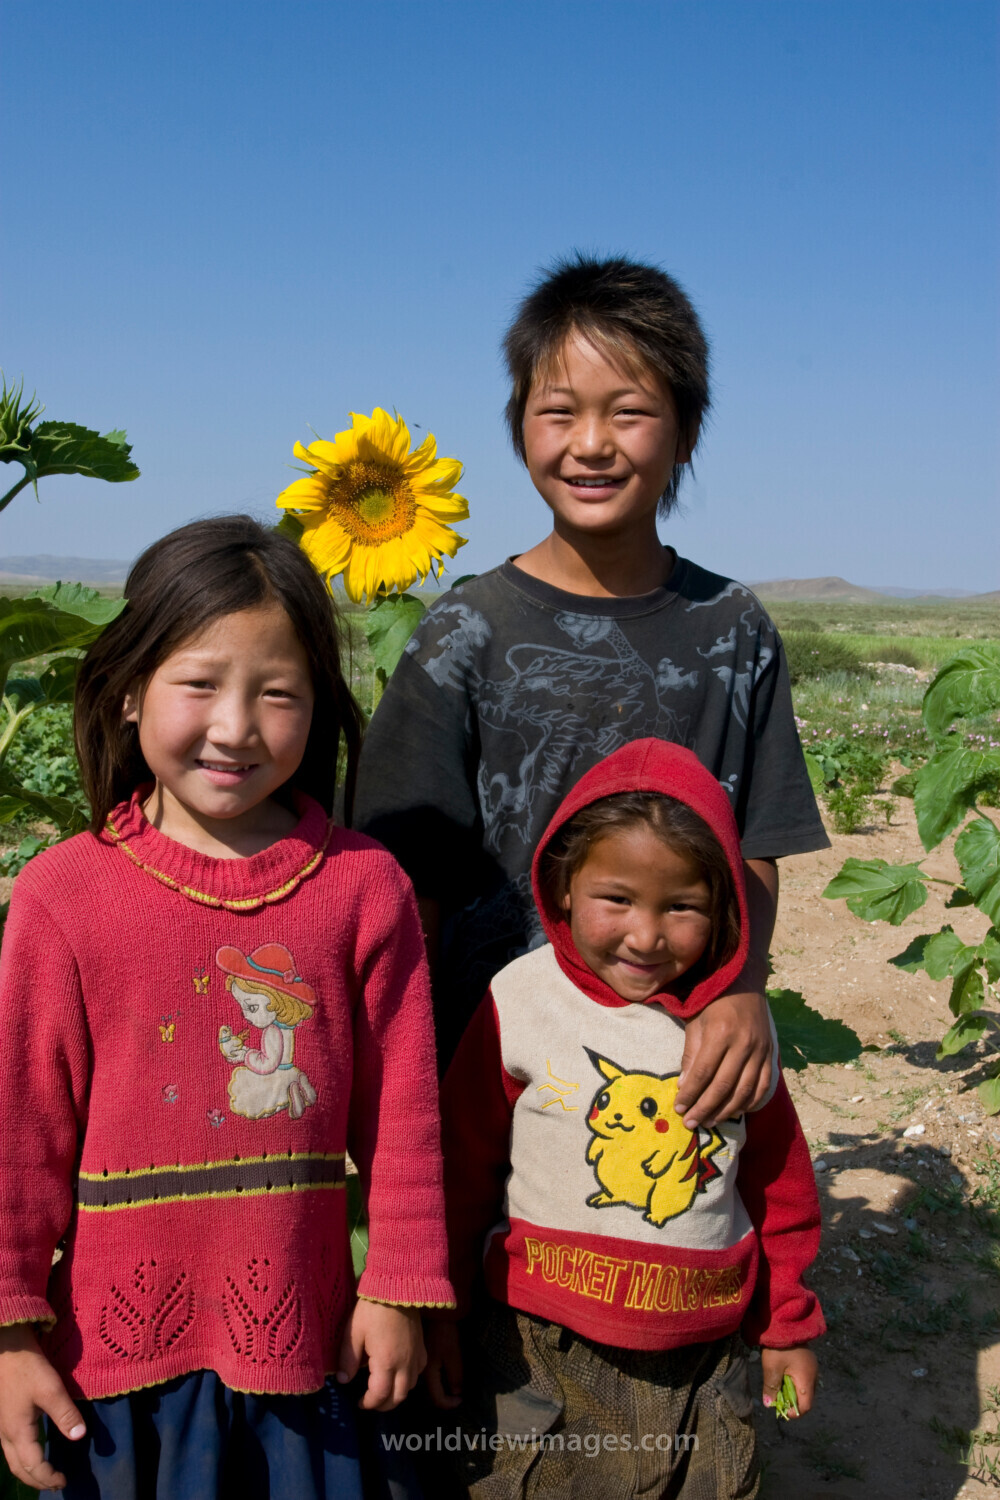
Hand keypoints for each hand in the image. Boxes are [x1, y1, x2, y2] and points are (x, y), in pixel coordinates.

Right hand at [0, 1324, 85, 1490]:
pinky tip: (34, 1450)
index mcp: (18, 1432)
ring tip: (46, 1473)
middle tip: (56, 1484)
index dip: (48, 1477)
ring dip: (29, 1471)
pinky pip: (11, 1448)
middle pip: (19, 1469)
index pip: (34, 1466)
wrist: (7, 1347)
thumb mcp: (51, 1389)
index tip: (65, 1481)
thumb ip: (65, 1414)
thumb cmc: (28, 1367)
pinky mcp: (3, 1417)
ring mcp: (2, 1426)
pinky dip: (23, 1458)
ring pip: (13, 1460)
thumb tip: (79, 1436)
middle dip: (37, 1481)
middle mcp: (6, 1434)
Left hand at [336, 1301, 425, 1410]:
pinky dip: (408, 1380)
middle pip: (398, 1398)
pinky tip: (399, 1373)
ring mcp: (416, 1356)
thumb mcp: (354, 1333)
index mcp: (387, 1363)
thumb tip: (343, 1380)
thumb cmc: (372, 1309)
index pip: (379, 1396)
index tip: (358, 1403)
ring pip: (410, 1387)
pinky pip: (418, 1372)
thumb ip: (348, 1360)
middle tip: (371, 1402)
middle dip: (383, 1405)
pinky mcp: (423, 1346)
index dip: (368, 1403)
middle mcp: (405, 1365)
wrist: (398, 1286)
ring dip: (397, 1394)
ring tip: (384, 1390)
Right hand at [424, 1319, 462, 1409]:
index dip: (449, 1404)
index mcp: (428, 1373)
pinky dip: (438, 1379)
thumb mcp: (453, 1355)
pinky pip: (429, 1374)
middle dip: (445, 1397)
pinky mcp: (421, 1357)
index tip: (461, 1400)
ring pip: (429, 1384)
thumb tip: (456, 1393)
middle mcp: (420, 1372)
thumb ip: (455, 1376)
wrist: (434, 1312)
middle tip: (457, 1396)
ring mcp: (419, 1364)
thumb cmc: (445, 1333)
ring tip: (453, 1386)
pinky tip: (445, 1374)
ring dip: (442, 1388)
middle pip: (431, 1393)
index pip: (437, 1398)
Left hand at [675, 987, 772, 1127]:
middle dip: (705, 1108)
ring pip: (744, 1090)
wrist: (744, 982)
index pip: (704, 1073)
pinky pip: (763, 1085)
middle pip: (724, 1086)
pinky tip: (736, 1111)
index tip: (679, 1109)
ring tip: (710, 1121)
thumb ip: (691, 1055)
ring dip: (726, 1110)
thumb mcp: (695, 1022)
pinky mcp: (771, 1054)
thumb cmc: (712, 1001)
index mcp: (721, 1033)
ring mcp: (760, 1050)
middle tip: (691, 1123)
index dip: (691, 1094)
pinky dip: (750, 1102)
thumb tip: (684, 1087)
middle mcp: (744, 1044)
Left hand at [761, 1345, 817, 1417]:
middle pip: (806, 1397)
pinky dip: (793, 1381)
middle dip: (791, 1401)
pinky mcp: (807, 1360)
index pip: (806, 1406)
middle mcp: (813, 1375)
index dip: (793, 1412)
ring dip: (791, 1390)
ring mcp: (812, 1366)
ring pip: (804, 1387)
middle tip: (776, 1397)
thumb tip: (769, 1405)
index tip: (780, 1410)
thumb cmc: (778, 1347)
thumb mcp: (771, 1367)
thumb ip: (771, 1387)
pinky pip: (803, 1377)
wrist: (784, 1321)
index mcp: (807, 1379)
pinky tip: (782, 1375)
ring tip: (777, 1385)